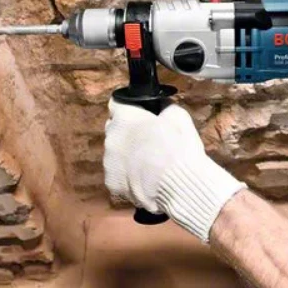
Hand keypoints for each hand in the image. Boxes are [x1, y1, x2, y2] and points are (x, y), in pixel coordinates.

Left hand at [104, 100, 244, 241]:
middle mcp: (111, 138)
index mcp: (124, 117)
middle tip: (148, 138)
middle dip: (128, 131)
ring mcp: (109, 162)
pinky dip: (128, 174)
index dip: (129, 107)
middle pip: (114, 128)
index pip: (116, 102)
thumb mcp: (178, 116)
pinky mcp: (112, 184)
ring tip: (150, 162)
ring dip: (127, 154)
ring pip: (115, 152)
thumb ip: (164, 107)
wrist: (178, 186)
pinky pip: (117, 174)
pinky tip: (145, 178)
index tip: (140, 113)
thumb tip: (161, 107)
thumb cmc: (179, 147)